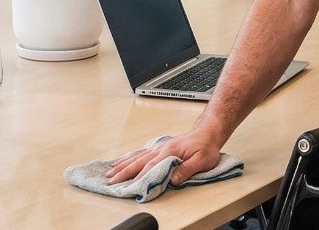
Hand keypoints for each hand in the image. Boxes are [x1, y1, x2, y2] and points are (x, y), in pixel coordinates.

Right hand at [105, 129, 223, 185]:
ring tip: (110, 171)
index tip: (129, 185)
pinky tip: (122, 161)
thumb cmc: (206, 146)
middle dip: (123, 171)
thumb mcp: (202, 160)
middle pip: (139, 161)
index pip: (152, 166)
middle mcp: (162, 148)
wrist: (208, 133)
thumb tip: (173, 179)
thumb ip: (187, 170)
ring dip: (123, 164)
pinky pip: (140, 152)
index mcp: (170, 151)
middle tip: (111, 180)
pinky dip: (129, 157)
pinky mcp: (160, 148)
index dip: (140, 177)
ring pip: (137, 156)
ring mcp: (159, 147)